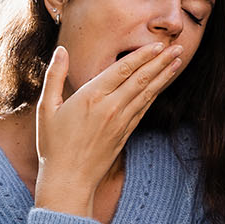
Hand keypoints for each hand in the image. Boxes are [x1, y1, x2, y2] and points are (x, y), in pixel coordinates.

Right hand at [33, 43, 183, 218]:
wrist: (69, 179)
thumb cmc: (53, 144)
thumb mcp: (46, 108)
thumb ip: (55, 76)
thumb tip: (61, 50)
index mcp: (91, 97)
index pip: (122, 69)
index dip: (142, 55)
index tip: (158, 44)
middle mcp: (110, 107)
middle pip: (141, 78)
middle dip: (160, 61)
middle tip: (178, 47)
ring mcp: (121, 122)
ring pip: (147, 93)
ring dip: (163, 75)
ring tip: (177, 61)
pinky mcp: (125, 133)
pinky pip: (143, 108)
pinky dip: (154, 94)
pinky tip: (161, 84)